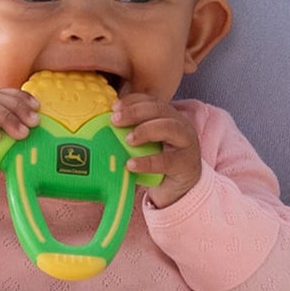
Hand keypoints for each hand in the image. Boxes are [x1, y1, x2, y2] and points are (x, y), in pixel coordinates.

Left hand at [111, 93, 201, 207]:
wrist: (179, 189)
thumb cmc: (158, 162)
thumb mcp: (146, 144)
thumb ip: (131, 133)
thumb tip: (103, 127)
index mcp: (169, 117)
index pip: (151, 101)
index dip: (133, 101)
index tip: (114, 107)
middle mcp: (180, 125)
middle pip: (160, 109)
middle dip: (135, 112)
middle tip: (115, 120)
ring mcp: (186, 144)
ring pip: (169, 128)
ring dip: (145, 130)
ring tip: (127, 140)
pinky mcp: (186, 164)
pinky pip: (167, 160)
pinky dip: (147, 161)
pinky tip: (131, 164)